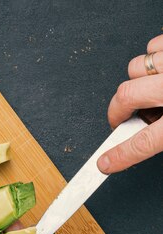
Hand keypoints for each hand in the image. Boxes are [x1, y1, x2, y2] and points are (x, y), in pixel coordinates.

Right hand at [97, 34, 162, 173]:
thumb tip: (142, 135)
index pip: (142, 143)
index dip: (119, 155)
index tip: (103, 164)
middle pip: (126, 97)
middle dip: (118, 111)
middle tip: (121, 120)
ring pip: (135, 69)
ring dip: (137, 82)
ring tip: (153, 90)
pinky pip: (151, 47)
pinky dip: (152, 59)